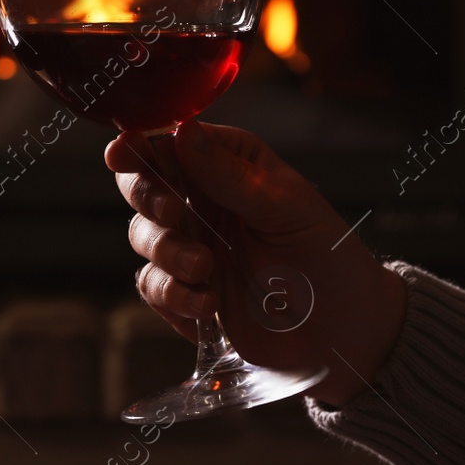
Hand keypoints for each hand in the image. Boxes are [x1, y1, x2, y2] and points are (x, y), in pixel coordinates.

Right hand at [105, 120, 405, 407]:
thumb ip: (230, 175)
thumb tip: (183, 132)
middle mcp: (203, 202)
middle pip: (143, 186)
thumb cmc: (327, 256)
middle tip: (175, 216)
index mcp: (228, 166)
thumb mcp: (285, 207)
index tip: (122, 154)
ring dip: (168, 255)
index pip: (170, 144)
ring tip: (207, 272)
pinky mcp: (188, 292)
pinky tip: (210, 306)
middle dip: (149, 200)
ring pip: (144, 238)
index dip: (139, 146)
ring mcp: (192, 247)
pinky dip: (174, 297)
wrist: (343, 332)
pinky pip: (153, 288)